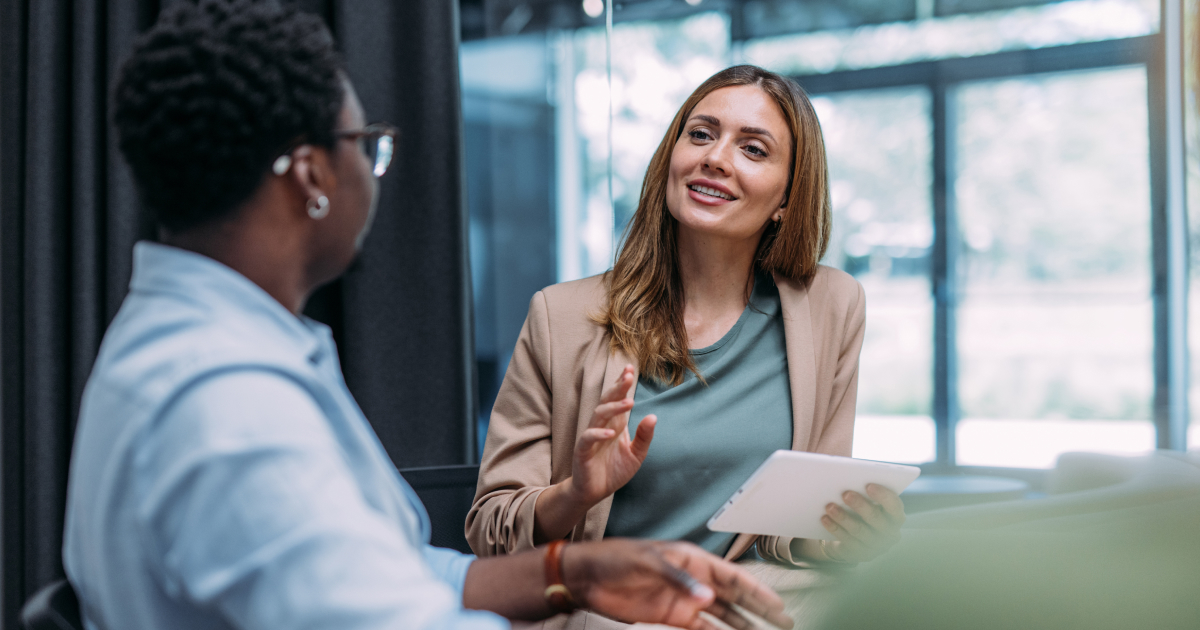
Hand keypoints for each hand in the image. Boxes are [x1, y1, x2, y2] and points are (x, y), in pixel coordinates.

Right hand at [565, 365, 655, 506]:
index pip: (618, 399)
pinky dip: (598, 434)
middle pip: (607, 401)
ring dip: (613, 408)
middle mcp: (603, 426)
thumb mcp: (636, 454)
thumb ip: (644, 436)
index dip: (622, 384)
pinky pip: (588, 438)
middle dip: (617, 388)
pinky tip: (611, 433)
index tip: (630, 368)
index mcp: (615, 424)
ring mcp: (591, 437)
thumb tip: (653, 416)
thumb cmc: (614, 470)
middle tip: (628, 376)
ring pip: (598, 415)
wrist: (594, 491)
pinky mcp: (582, 450)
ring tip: (629, 403)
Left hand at [565, 539, 793, 629]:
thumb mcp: (647, 562)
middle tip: (784, 622)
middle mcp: (693, 579)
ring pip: (723, 614)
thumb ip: (678, 579)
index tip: (776, 604)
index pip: (731, 575)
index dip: (756, 589)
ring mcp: (685, 599)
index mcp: (691, 559)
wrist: (588, 577)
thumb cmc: (615, 558)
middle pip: (734, 596)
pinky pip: (703, 628)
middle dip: (759, 608)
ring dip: (744, 624)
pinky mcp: (672, 616)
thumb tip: (706, 598)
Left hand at [820, 483, 905, 562]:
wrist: (855, 538)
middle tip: (845, 493)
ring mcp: (877, 546)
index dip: (883, 496)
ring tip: (829, 506)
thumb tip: (847, 477)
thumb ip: (864, 492)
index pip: (895, 506)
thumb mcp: (868, 502)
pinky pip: (848, 541)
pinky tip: (825, 518)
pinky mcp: (862, 555)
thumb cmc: (862, 512)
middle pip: (877, 520)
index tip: (868, 485)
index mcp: (896, 516)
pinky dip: (835, 529)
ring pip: (860, 531)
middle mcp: (891, 533)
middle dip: (860, 505)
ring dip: (844, 517)